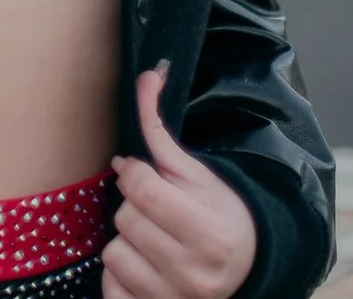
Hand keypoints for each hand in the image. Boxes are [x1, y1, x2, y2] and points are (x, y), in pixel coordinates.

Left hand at [102, 64, 255, 298]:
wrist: (243, 268)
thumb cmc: (218, 213)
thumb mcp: (196, 172)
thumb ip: (160, 128)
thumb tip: (147, 75)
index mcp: (210, 235)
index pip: (141, 188)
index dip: (137, 175)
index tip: (148, 177)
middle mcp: (195, 275)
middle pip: (125, 219)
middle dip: (135, 208)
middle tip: (159, 213)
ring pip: (113, 252)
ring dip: (127, 241)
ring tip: (155, 241)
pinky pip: (109, 286)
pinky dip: (120, 273)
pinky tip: (147, 267)